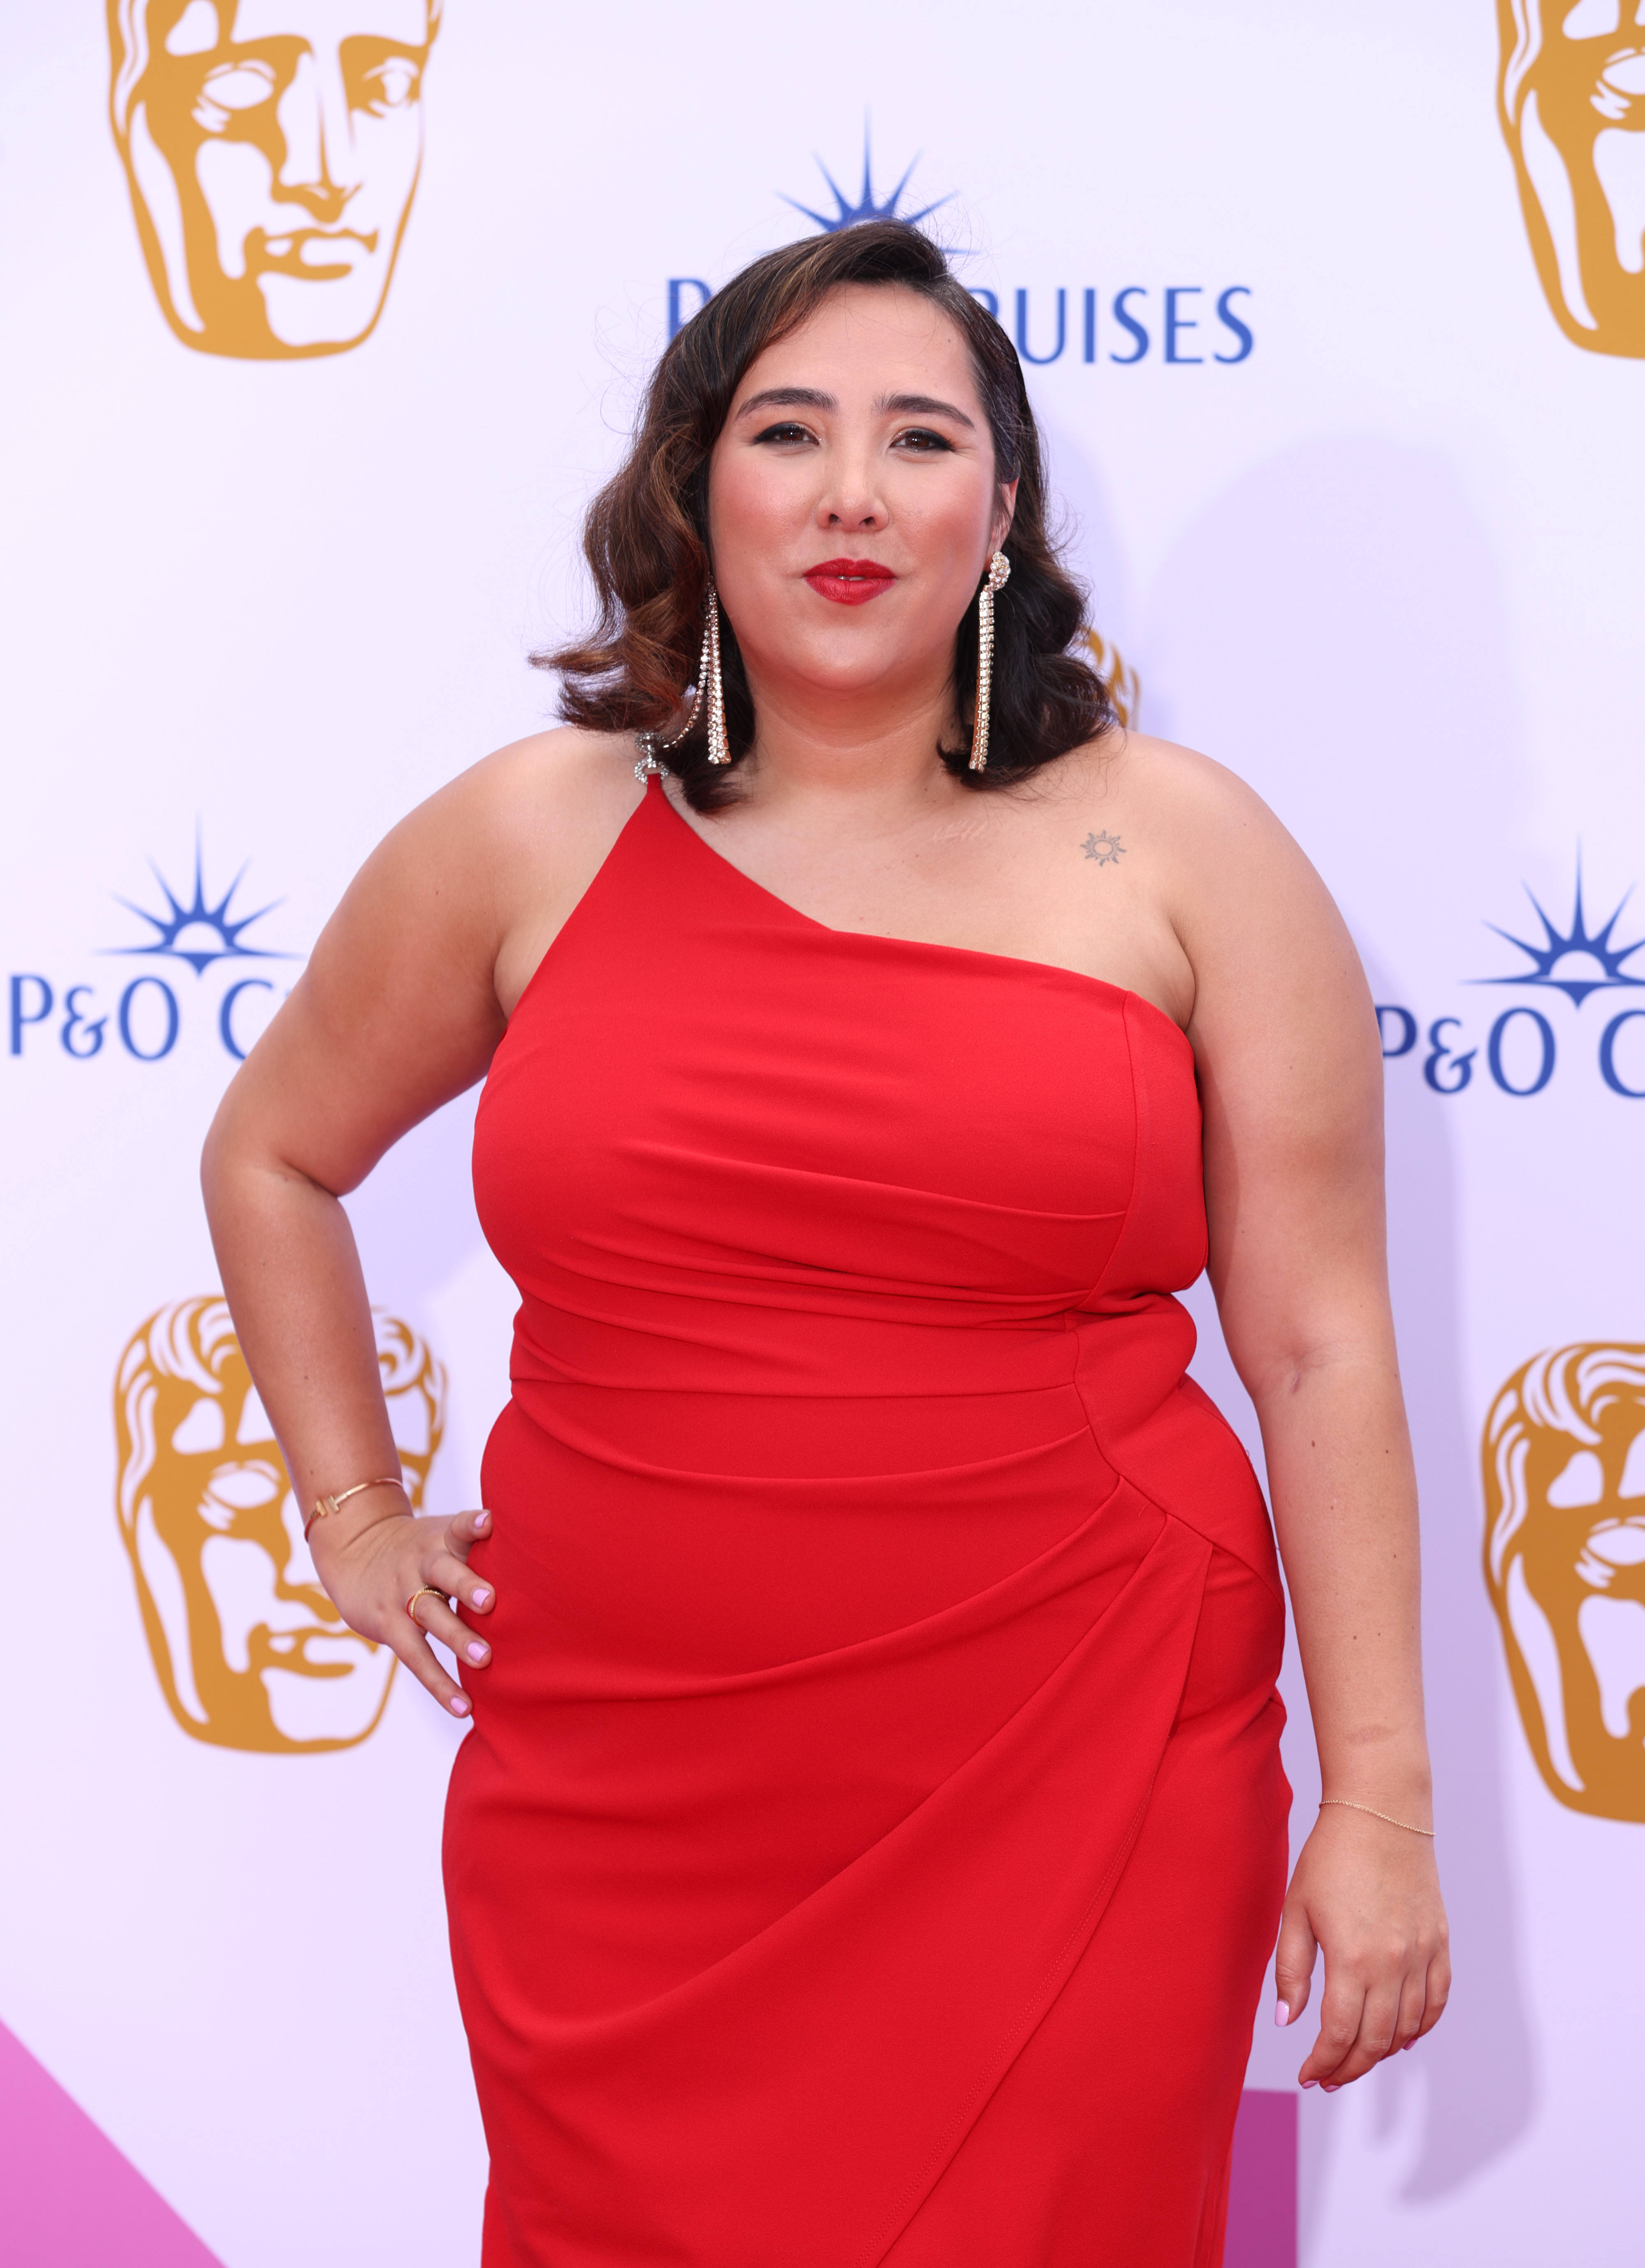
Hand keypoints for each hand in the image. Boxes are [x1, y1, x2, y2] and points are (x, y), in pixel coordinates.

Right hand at [309, 1503, 494, 1718]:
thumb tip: (542, 1556)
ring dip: (458, 1637)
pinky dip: (440, 1683)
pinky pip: (416, 1657)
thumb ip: (479, 1544)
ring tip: (485, 1659)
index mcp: (441, 1539)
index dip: (473, 1524)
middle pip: (443, 1571)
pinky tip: (464, 1706)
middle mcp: (422, 1563)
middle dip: (466, 1584)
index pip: (458, 1527)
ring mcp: (403, 1594)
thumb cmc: (420, 1549)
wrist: (355, 1550)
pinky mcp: (388, 1625)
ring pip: (430, 1615)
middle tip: (490, 1601)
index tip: (489, 1521)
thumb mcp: (442, 1535)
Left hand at [1273, 1804, 1449, 2088]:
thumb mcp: (1295, 1910)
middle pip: (1376, 2041)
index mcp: (1354, 1958)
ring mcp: (1423, 1954)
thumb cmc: (1330, 1857)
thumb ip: (1291, 1971)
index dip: (1323, 2062)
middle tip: (1328, 2077)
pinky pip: (1437, 2002)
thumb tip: (1287, 2022)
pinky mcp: (1440, 1943)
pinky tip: (1401, 2037)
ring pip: (1408, 2028)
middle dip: (1349, 2068)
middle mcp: (1395, 1964)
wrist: (1380, 1813)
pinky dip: (1420, 2027)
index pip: (1340, 2034)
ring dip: (1382, 2053)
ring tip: (1356, 2059)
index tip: (1307, 2074)